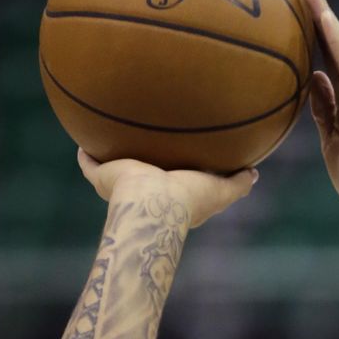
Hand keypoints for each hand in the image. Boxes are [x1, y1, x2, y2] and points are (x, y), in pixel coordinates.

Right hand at [76, 150, 257, 228]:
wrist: (154, 201)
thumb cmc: (188, 198)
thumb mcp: (221, 191)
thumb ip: (238, 184)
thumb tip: (254, 173)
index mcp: (169, 198)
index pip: (171, 185)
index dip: (175, 172)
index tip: (180, 157)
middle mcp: (144, 193)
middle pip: (141, 176)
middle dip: (142, 163)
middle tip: (146, 143)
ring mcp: (121, 187)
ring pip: (113, 171)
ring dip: (112, 159)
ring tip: (112, 137)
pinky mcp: (102, 178)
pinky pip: (89, 164)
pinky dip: (85, 154)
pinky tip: (83, 141)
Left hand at [302, 0, 338, 220]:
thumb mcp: (332, 140)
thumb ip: (324, 111)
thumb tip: (313, 83)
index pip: (330, 61)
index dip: (316, 36)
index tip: (300, 12)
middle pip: (337, 45)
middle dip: (321, 14)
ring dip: (326, 15)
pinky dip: (336, 38)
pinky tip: (323, 17)